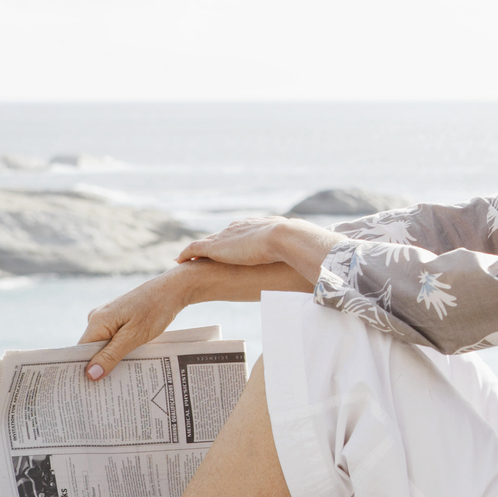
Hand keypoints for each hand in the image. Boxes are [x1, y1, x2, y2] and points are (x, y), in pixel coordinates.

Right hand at [78, 270, 195, 380]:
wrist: (173, 290)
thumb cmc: (156, 310)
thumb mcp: (135, 336)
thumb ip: (112, 355)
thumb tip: (90, 374)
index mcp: (97, 321)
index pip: (80, 352)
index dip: (85, 370)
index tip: (90, 389)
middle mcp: (97, 318)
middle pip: (91, 350)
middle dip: (100, 367)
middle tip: (108, 389)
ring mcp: (107, 317)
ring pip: (103, 345)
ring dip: (111, 359)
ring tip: (120, 377)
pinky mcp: (117, 318)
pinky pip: (112, 338)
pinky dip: (118, 349)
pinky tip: (128, 360)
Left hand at [178, 216, 340, 279]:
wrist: (288, 239)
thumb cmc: (300, 246)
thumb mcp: (301, 252)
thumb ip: (303, 258)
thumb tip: (318, 269)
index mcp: (260, 227)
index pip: (243, 233)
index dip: (236, 241)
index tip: (233, 249)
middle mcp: (241, 227)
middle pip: (222, 235)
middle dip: (214, 243)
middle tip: (205, 252)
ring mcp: (227, 236)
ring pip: (207, 241)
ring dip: (197, 249)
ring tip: (187, 257)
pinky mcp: (216, 246)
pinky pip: (195, 248)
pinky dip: (187, 252)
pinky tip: (179, 259)